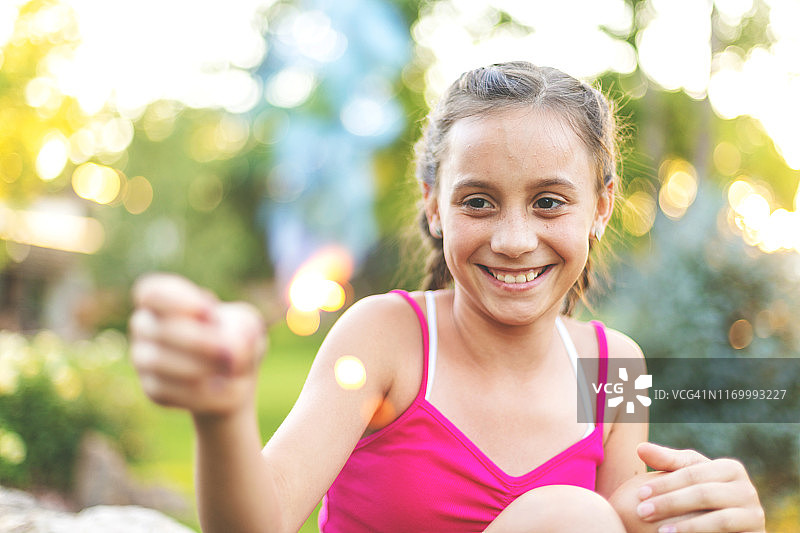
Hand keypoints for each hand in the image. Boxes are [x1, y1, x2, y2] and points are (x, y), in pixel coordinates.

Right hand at [129, 273, 266, 417]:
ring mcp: (144, 358)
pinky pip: (168, 392)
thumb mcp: (248, 326)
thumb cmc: (238, 337)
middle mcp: (145, 325)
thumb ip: (243, 330)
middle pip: (161, 330)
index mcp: (164, 298)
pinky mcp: (152, 389)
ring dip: (201, 368)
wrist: (235, 376)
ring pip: (159, 363)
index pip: (153, 293)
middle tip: (228, 354)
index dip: (179, 302)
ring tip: (230, 371)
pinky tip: (222, 389)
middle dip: (199, 342)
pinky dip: (200, 393)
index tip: (209, 312)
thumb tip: (229, 351)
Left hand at [634, 442, 764, 532]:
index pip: (692, 473)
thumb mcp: (688, 474)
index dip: (664, 483)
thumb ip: (667, 460)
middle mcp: (747, 490)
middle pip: (704, 494)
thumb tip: (640, 447)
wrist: (733, 526)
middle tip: (642, 512)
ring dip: (688, 527)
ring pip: (720, 520)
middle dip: (670, 504)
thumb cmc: (703, 491)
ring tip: (660, 532)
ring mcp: (754, 515)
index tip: (639, 494)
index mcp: (731, 469)